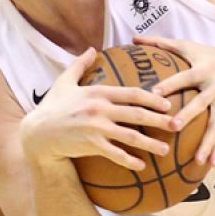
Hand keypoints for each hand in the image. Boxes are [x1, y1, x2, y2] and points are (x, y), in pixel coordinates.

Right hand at [20, 48, 175, 169]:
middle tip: (177, 125)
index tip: (167, 103)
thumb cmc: (52, 106)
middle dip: (159, 120)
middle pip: (137, 115)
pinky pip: (115, 154)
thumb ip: (80, 64)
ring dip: (150, 144)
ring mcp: (96, 128)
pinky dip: (129, 160)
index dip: (152, 98)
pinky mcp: (90, 145)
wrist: (38, 132)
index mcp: (98, 92)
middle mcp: (100, 109)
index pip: (131, 93)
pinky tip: (141, 166)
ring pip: (130, 136)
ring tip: (165, 151)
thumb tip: (91, 49)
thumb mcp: (64, 81)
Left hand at [147, 34, 214, 165]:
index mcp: (204, 68)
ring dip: (209, 142)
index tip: (154, 94)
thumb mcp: (189, 46)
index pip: (185, 76)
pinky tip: (211, 164)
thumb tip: (134, 37)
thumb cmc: (210, 55)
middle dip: (190, 115)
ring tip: (198, 159)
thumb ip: (162, 43)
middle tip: (173, 127)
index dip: (171, 84)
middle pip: (203, 101)